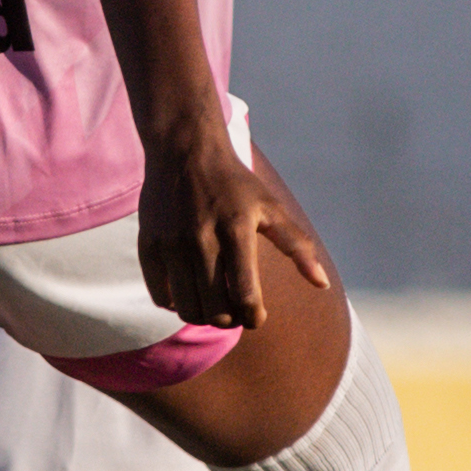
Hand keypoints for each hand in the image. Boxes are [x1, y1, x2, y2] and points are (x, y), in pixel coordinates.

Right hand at [137, 114, 331, 330]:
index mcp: (237, 231)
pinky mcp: (149, 246)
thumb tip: (321, 284)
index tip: (256, 314)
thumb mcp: (270, 208)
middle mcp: (202, 240)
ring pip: (187, 309)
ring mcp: (171, 244)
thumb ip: (297, 246)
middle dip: (230, 320)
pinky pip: (161, 297)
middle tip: (235, 310)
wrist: (184, 150)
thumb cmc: (234, 182)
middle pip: (215, 311)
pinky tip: (189, 290)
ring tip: (213, 303)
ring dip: (203, 315)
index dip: (253, 317)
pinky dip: (176, 303)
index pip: (245, 296)